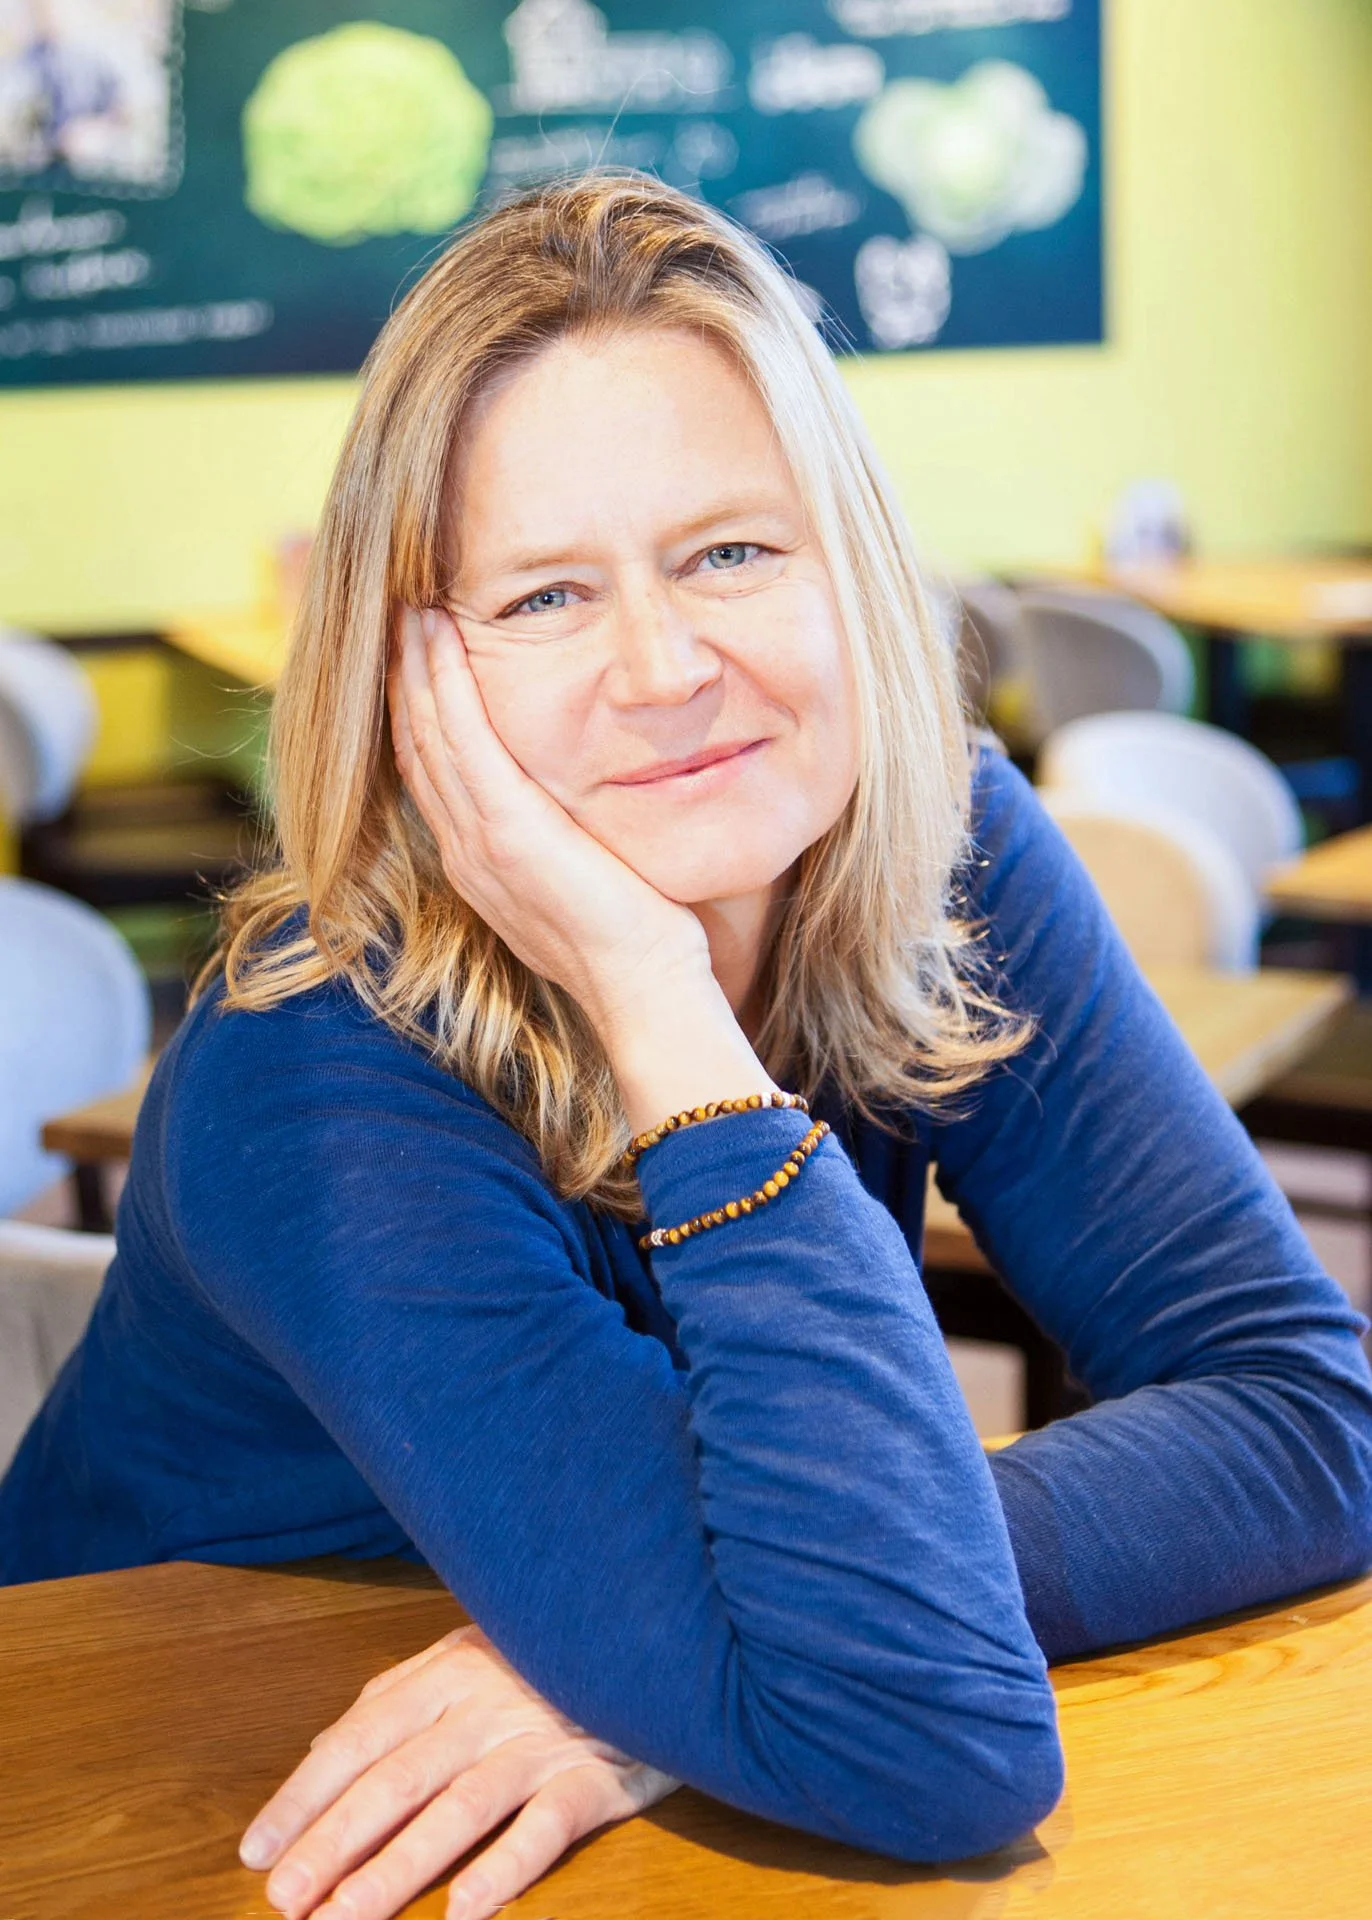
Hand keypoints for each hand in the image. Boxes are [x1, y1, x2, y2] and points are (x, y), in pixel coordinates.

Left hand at [239, 1622, 678, 1919]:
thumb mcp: (467, 1651)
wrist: (654, 1632)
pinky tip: (466, 1909)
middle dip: (334, 1843)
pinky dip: (507, 1866)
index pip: (360, 1739)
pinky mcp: (599, 1776)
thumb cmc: (547, 1653)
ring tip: (346, 1917)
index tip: (257, 1850)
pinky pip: (547, 1825)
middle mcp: (487, 1706)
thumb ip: (394, 1696)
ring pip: (459, 1808)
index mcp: (447, 1671)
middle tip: (284, 1902)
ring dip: (398, 1867)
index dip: (306, 1796)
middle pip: (397, 1780)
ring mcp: (543, 1741)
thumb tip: (318, 1749)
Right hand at [388, 606, 707, 1033]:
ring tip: (409, 606)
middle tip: (397, 613)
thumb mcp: (585, 880)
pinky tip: (437, 634)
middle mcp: (463, 850)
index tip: (416, 657)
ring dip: (413, 664)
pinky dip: (444, 680)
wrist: (643, 987)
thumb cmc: (637, 939)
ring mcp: (478, 840)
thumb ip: (566, 842)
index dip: (417, 710)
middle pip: (414, 744)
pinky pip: (461, 737)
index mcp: (478, 863)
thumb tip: (579, 813)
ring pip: (426, 732)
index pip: (431, 772)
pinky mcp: (506, 829)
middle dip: (403, 676)